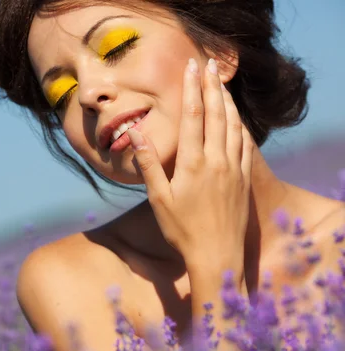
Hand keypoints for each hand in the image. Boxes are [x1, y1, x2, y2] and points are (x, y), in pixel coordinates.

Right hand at [127, 58, 253, 278]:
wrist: (217, 256)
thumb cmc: (182, 230)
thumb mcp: (159, 198)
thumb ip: (149, 163)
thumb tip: (136, 133)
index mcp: (193, 164)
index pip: (193, 117)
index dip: (192, 90)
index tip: (191, 68)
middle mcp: (216, 160)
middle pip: (216, 114)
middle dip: (212, 86)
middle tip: (210, 63)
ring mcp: (233, 168)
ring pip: (234, 125)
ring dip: (228, 101)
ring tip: (222, 83)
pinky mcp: (243, 178)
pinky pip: (245, 144)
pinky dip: (241, 125)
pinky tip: (237, 118)